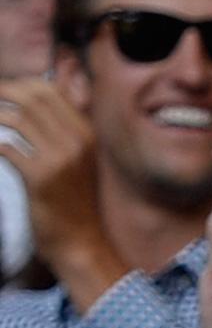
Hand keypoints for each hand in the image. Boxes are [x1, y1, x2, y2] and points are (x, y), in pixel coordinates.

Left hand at [0, 79, 118, 286]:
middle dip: (2, 93)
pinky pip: (6, 147)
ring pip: (16, 119)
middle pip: (32, 98)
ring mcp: (60, 160)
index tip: (3, 92)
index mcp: (86, 134)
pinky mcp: (40, 178)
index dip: (19, 85)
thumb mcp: (78, 161)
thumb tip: (34, 100)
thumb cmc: (74, 202)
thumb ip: (62, 130)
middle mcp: (76, 142)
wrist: (81, 242)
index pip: (49, 91)